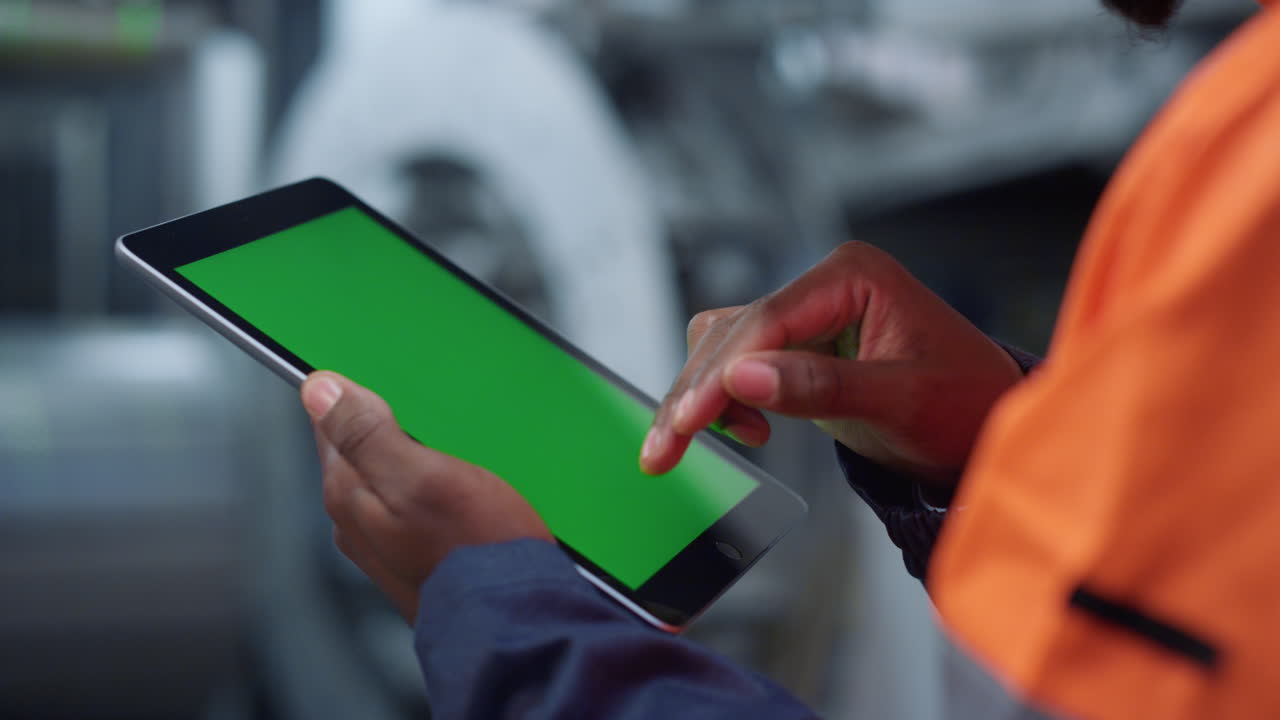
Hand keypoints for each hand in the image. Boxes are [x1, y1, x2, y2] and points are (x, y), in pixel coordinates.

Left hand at [301, 371, 553, 623]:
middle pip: (360, 450)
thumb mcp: (422, 476)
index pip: (328, 424)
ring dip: (415, 456)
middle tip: (429, 417)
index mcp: (349, 492)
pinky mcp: (416, 556)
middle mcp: (357, 520)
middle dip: (388, 426)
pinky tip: (463, 487)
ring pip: (389, 476)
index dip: (354, 395)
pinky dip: (432, 485)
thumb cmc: (476, 552)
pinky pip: (414, 503)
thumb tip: (320, 392)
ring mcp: (385, 542)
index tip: (386, 383)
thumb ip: (366, 433)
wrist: (515, 620)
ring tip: (453, 450)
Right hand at [639, 241, 1022, 490]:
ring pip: (724, 343)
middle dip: (696, 394)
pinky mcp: (801, 346)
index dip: (718, 376)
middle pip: (733, 333)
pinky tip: (748, 431)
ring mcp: (810, 313)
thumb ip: (820, 388)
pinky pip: (739, 361)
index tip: (683, 423)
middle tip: (662, 452)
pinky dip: (725, 397)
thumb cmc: (966, 406)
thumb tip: (740, 381)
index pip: (765, 321)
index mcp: (853, 275)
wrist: (990, 427)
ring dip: (704, 393)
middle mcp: (824, 284)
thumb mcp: (901, 402)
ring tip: (708, 444)